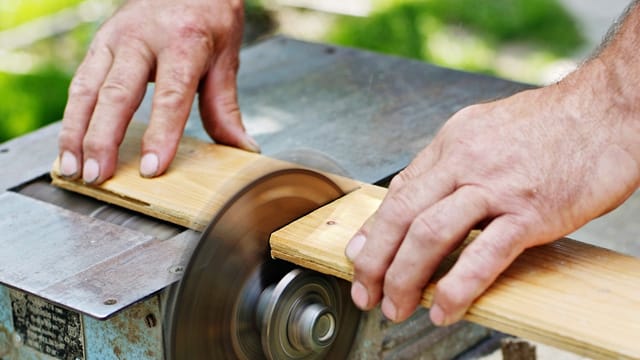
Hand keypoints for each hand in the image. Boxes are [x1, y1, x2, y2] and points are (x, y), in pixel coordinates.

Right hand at [57, 0, 257, 183]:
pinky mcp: (99, 44)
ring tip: (74, 168)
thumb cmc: (208, 17)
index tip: (152, 167)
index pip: (171, 94)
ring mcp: (115, 38)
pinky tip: (69, 145)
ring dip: (76, 133)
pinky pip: (80, 83)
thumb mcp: (226, 57)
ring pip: (88, 89)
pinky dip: (71, 117)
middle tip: (99, 175)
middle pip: (118, 93)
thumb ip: (225, 106)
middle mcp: (142, 38)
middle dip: (104, 139)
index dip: (160, 133)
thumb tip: (242, 147)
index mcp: (183, 41)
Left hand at [345, 64, 639, 325]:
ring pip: (429, 234)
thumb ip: (452, 162)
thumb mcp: (485, 130)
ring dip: (404, 277)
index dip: (373, 230)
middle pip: (401, 215)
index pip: (399, 191)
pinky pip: (483, 255)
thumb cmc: (552, 125)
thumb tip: (420, 192)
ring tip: (396, 307)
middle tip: (366, 292)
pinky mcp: (529, 212)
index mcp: (452, 143)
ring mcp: (495, 187)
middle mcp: (464, 161)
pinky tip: (444, 307)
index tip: (359, 257)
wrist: (607, 111)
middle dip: (375, 261)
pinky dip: (457, 287)